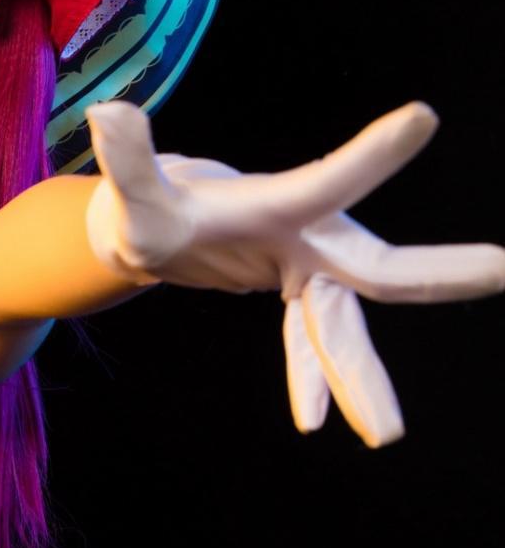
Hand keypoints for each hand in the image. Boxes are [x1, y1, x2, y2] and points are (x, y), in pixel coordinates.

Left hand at [83, 98, 504, 447]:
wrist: (150, 223)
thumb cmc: (146, 204)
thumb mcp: (132, 193)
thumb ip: (127, 159)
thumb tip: (107, 112)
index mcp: (280, 204)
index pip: (330, 181)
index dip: (374, 157)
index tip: (424, 116)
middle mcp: (308, 236)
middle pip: (377, 268)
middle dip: (440, 275)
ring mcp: (306, 269)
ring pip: (344, 328)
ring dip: (362, 378)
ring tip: (385, 434)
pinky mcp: (296, 293)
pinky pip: (310, 343)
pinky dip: (313, 379)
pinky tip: (314, 423)